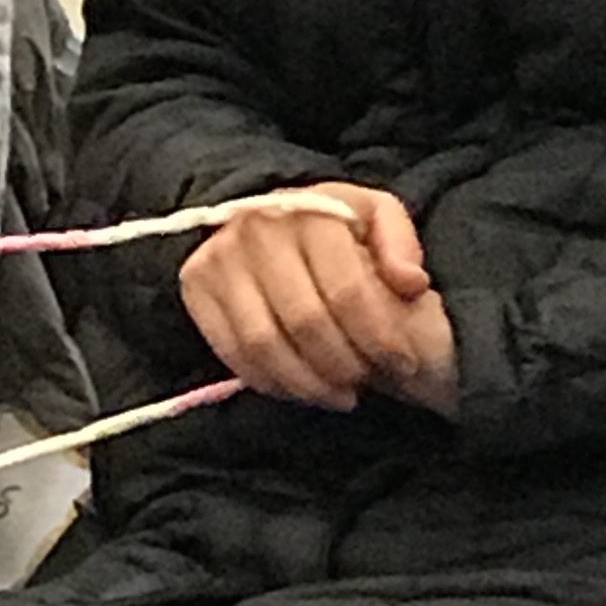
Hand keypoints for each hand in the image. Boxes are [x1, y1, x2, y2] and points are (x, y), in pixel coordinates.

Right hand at [179, 185, 458, 416]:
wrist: (273, 221)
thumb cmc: (334, 225)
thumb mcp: (377, 217)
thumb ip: (400, 243)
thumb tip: (410, 282)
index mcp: (311, 210)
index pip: (348, 290)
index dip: (380, 336)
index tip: (403, 362)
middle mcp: (257, 228)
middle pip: (306, 321)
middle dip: (346, 364)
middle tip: (368, 382)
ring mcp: (220, 256)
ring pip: (266, 343)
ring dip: (308, 383)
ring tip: (340, 395)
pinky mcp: (195, 284)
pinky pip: (232, 352)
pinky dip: (270, 381)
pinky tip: (301, 388)